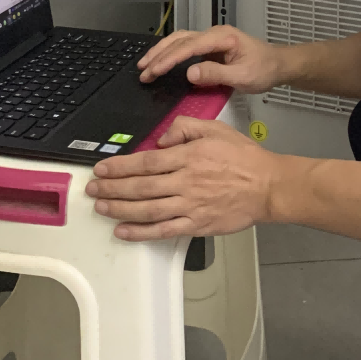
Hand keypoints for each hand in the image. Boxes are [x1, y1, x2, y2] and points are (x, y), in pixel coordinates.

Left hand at [86, 117, 276, 240]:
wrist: (267, 187)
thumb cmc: (244, 158)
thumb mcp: (216, 129)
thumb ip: (186, 127)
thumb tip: (163, 137)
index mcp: (189, 157)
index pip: (146, 161)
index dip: (121, 166)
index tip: (103, 168)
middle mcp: (185, 182)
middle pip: (140, 187)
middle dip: (112, 188)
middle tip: (93, 188)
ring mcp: (189, 206)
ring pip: (147, 210)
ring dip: (119, 209)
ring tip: (100, 206)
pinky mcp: (196, 225)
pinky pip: (163, 230)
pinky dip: (140, 232)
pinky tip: (123, 230)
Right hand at [137, 24, 284, 94]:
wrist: (277, 64)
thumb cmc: (264, 69)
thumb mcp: (243, 77)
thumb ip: (216, 75)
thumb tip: (190, 73)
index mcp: (222, 38)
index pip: (189, 46)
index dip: (170, 59)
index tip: (154, 70)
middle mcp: (214, 34)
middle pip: (179, 40)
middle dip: (159, 54)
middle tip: (143, 71)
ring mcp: (211, 39)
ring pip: (179, 41)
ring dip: (161, 52)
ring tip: (145, 66)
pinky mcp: (210, 47)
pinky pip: (185, 47)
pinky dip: (170, 54)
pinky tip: (160, 62)